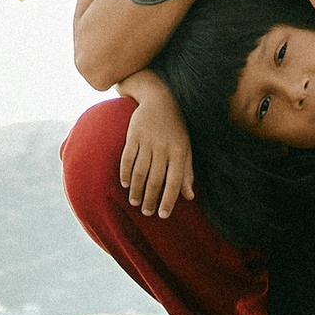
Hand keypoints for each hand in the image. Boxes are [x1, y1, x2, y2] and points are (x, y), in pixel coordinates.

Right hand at [116, 74, 192, 219]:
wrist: (159, 99)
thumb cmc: (175, 128)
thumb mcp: (185, 147)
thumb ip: (187, 171)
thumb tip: (189, 196)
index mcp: (179, 151)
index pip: (174, 181)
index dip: (168, 200)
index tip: (162, 215)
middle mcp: (163, 147)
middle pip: (155, 180)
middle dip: (150, 200)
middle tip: (146, 212)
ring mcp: (148, 140)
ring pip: (140, 172)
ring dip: (136, 191)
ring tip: (135, 202)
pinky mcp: (134, 134)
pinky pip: (127, 158)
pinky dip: (125, 174)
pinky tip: (125, 184)